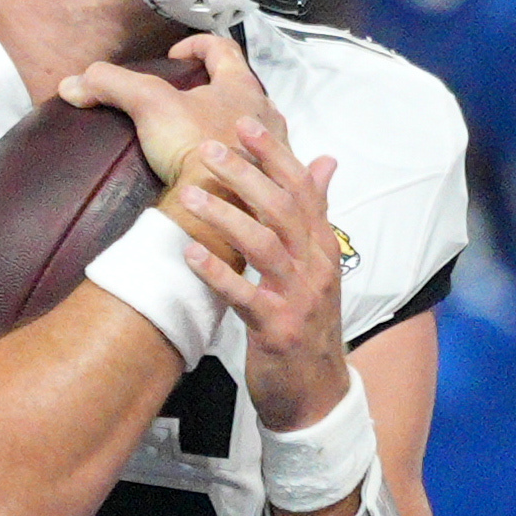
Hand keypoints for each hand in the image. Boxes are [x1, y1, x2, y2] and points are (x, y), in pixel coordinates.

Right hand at [61, 29, 292, 194]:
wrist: (222, 208)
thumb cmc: (197, 149)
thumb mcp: (148, 104)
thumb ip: (111, 85)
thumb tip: (73, 83)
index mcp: (242, 87)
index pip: (222, 48)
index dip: (196, 45)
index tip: (175, 57)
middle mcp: (263, 115)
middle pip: (241, 87)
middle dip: (214, 87)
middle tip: (185, 98)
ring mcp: (269, 151)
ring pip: (251, 126)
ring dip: (228, 124)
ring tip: (198, 135)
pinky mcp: (265, 185)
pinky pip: (253, 165)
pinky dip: (235, 162)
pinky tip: (213, 172)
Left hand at [172, 116, 351, 440]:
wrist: (317, 392)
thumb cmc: (306, 322)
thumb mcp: (315, 265)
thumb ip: (315, 213)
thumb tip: (325, 161)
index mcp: (322, 246)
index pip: (303, 188)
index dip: (275, 154)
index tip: (245, 123)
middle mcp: (315, 266)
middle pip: (282, 208)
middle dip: (245, 175)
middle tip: (209, 149)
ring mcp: (298, 297)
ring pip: (264, 244)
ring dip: (225, 215)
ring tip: (190, 193)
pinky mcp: (278, 329)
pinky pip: (245, 295)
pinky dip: (217, 273)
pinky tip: (190, 254)